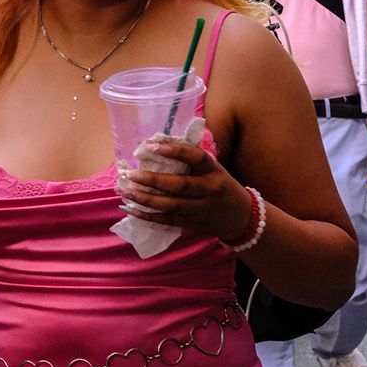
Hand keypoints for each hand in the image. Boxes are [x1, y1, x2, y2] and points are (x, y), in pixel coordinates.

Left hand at [116, 141, 253, 240]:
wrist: (240, 217)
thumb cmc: (221, 186)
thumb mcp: (214, 169)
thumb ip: (192, 161)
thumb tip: (159, 143)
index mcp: (214, 171)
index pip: (197, 157)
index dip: (175, 151)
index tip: (153, 146)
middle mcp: (209, 189)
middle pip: (179, 185)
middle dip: (152, 180)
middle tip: (131, 174)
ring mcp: (201, 208)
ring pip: (171, 205)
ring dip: (145, 199)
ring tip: (125, 192)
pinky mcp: (192, 223)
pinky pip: (167, 220)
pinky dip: (148, 216)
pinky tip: (131, 210)